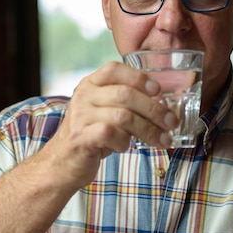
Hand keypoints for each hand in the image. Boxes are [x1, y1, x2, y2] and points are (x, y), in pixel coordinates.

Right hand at [45, 61, 178, 188]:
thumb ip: (124, 103)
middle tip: (171, 122)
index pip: (114, 69)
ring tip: (161, 140)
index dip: (139, 77)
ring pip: (123, 116)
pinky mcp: (81, 137)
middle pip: (125, 94)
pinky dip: (125, 142)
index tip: (158, 91)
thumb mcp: (103, 112)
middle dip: (154, 109)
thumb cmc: (89, 136)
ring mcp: (80, 116)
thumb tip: (163, 105)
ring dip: (148, 129)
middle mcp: (83, 96)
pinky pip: (112, 134)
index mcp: (89, 84)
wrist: (61, 162)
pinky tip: (126, 147)